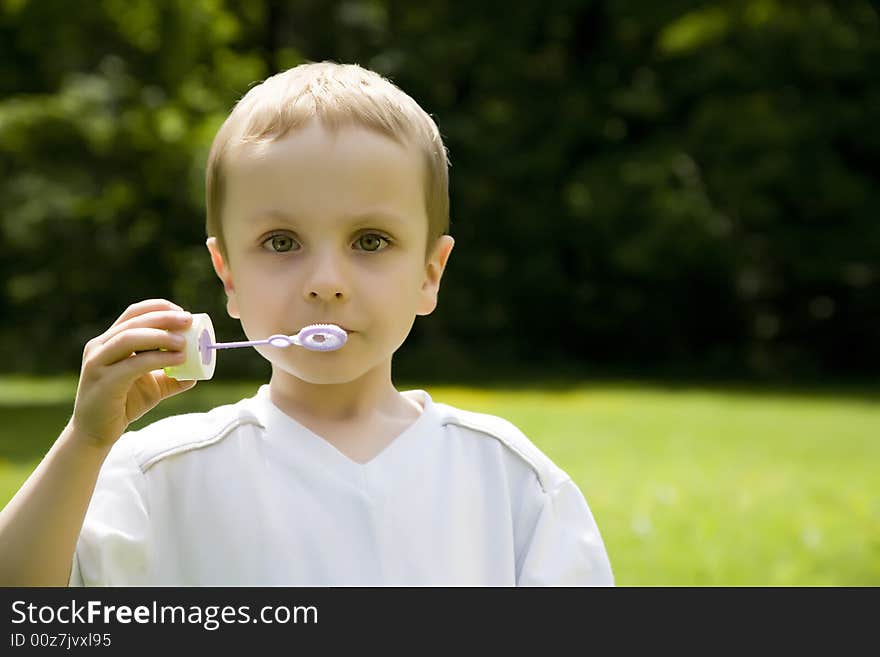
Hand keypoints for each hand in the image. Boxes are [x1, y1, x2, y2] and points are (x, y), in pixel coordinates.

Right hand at [68, 299, 196, 449]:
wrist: (96, 433)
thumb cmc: (124, 404)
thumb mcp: (154, 387)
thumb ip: (174, 377)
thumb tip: (198, 372)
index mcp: (110, 341)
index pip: (134, 313)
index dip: (159, 308)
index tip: (183, 313)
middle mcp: (100, 347)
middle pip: (133, 321)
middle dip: (163, 318)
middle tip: (188, 320)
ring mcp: (98, 363)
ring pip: (129, 338)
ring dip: (160, 336)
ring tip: (184, 342)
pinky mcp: (103, 381)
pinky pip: (133, 364)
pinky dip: (158, 359)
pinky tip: (178, 360)